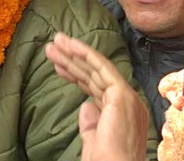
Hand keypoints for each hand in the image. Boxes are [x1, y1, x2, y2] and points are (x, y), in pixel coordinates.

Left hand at [45, 33, 147, 160]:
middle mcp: (129, 104)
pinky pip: (102, 67)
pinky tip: (70, 46)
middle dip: (73, 61)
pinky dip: (85, 54)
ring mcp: (127, 98)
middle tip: (54, 47)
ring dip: (74, 54)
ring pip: (97, 69)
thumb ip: (90, 123)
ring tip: (55, 42)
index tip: (59, 67)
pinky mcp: (122, 94)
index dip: (78, 76)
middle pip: (96, 77)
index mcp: (124, 114)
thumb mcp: (94, 141)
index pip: (98, 89)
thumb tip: (86, 105)